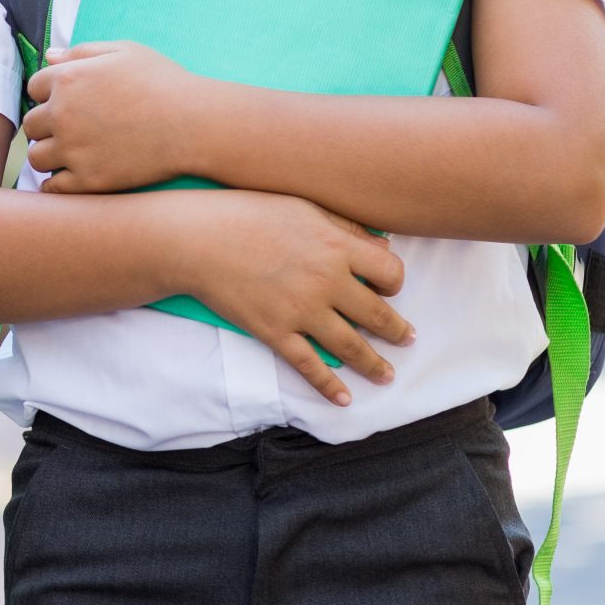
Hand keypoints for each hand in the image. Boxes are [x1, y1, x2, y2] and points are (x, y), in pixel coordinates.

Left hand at [24, 41, 210, 192]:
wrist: (195, 124)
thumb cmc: (164, 82)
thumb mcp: (124, 52)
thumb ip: (82, 52)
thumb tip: (49, 56)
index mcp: (68, 79)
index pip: (34, 87)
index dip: (50, 93)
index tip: (67, 101)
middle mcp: (63, 114)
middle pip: (32, 124)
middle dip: (47, 125)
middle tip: (70, 129)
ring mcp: (74, 150)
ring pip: (37, 157)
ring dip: (49, 155)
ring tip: (71, 153)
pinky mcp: (88, 180)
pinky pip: (53, 188)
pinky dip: (56, 184)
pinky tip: (69, 178)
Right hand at [167, 189, 415, 405]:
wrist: (196, 240)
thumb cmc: (246, 213)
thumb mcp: (301, 206)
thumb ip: (343, 225)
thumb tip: (380, 242)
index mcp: (337, 247)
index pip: (390, 272)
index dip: (395, 282)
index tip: (390, 288)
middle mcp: (327, 282)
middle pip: (377, 314)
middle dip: (397, 331)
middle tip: (408, 339)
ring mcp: (301, 311)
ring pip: (351, 346)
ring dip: (374, 364)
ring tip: (387, 375)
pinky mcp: (275, 332)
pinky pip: (309, 366)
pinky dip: (329, 386)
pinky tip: (344, 398)